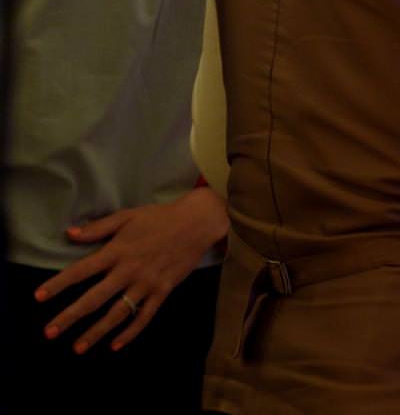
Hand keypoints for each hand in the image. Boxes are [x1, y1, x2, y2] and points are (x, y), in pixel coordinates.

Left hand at [36, 186, 227, 353]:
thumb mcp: (128, 216)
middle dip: (70, 316)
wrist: (198, 222)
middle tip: (50, 332)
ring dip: (96, 331)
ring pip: (117, 313)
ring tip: (78, 347)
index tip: (38, 297)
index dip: (59, 284)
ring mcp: (146, 283)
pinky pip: (145, 316)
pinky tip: (116, 345)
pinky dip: (131, 332)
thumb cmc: (160, 217)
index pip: (81, 270)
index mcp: (117, 251)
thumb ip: (99, 227)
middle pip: (94, 298)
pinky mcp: (163, 291)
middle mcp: (128, 270)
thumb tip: (70, 233)